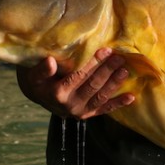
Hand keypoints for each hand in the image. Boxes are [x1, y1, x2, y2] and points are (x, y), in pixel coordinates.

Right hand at [16, 48, 134, 118]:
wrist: (36, 94)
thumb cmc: (36, 79)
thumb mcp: (33, 73)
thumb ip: (42, 69)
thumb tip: (50, 61)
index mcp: (57, 93)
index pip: (79, 76)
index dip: (93, 63)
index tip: (105, 50)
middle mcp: (70, 105)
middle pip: (93, 86)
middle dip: (108, 71)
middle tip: (120, 57)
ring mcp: (79, 112)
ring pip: (101, 97)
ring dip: (115, 84)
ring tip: (125, 70)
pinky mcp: (86, 114)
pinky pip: (104, 110)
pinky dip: (118, 104)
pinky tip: (131, 97)